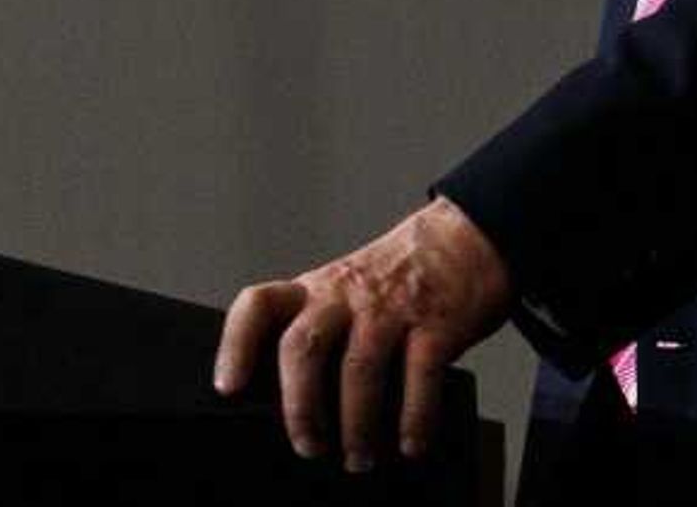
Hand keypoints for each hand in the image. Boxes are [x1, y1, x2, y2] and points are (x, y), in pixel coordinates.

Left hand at [214, 196, 509, 474]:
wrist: (468, 238)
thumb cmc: (402, 277)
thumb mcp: (349, 291)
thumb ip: (324, 332)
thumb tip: (301, 407)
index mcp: (318, 288)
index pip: (260, 304)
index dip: (236, 345)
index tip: (228, 386)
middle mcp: (347, 293)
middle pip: (304, 346)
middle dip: (301, 407)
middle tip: (308, 445)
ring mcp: (392, 306)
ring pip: (359, 369)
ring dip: (356, 425)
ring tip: (359, 457)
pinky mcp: (436, 323)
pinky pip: (419, 377)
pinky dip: (413, 419)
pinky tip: (409, 443)